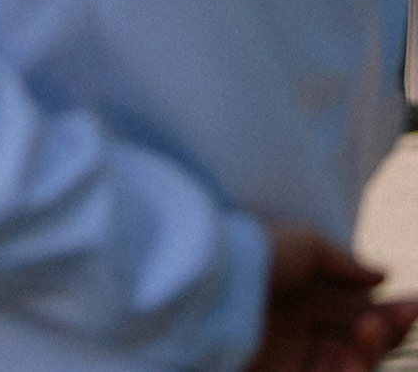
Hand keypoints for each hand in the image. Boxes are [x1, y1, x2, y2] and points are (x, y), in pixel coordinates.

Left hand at [245, 226, 417, 371]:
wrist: (205, 279)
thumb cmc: (252, 252)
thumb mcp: (301, 244)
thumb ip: (342, 263)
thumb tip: (382, 274)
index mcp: (305, 297)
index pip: (361, 314)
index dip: (392, 314)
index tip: (415, 304)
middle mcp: (300, 328)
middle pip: (362, 345)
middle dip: (384, 334)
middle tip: (376, 322)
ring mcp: (290, 355)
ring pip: (350, 365)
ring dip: (367, 353)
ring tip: (363, 331)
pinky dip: (344, 370)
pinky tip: (343, 354)